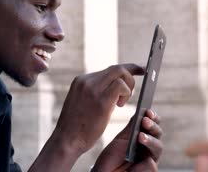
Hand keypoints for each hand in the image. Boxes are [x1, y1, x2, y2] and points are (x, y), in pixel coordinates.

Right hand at [29, 64, 144, 171]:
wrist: (66, 139)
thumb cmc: (76, 125)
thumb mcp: (82, 102)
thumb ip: (95, 92)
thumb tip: (115, 87)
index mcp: (81, 80)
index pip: (109, 69)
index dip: (128, 68)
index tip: (141, 69)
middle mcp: (86, 80)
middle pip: (117, 68)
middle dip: (132, 77)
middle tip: (132, 93)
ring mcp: (92, 89)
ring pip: (120, 73)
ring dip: (128, 88)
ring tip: (121, 103)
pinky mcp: (101, 100)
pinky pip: (121, 86)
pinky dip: (126, 93)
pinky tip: (119, 105)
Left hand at [92, 109, 162, 171]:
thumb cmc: (112, 158)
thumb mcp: (121, 139)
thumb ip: (132, 128)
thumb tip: (141, 111)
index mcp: (143, 137)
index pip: (152, 124)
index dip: (152, 117)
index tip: (147, 111)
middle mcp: (149, 148)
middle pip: (158, 134)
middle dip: (152, 126)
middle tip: (145, 121)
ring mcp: (150, 159)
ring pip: (158, 148)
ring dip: (150, 141)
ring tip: (140, 137)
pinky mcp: (149, 171)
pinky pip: (151, 165)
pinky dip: (144, 162)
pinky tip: (138, 160)